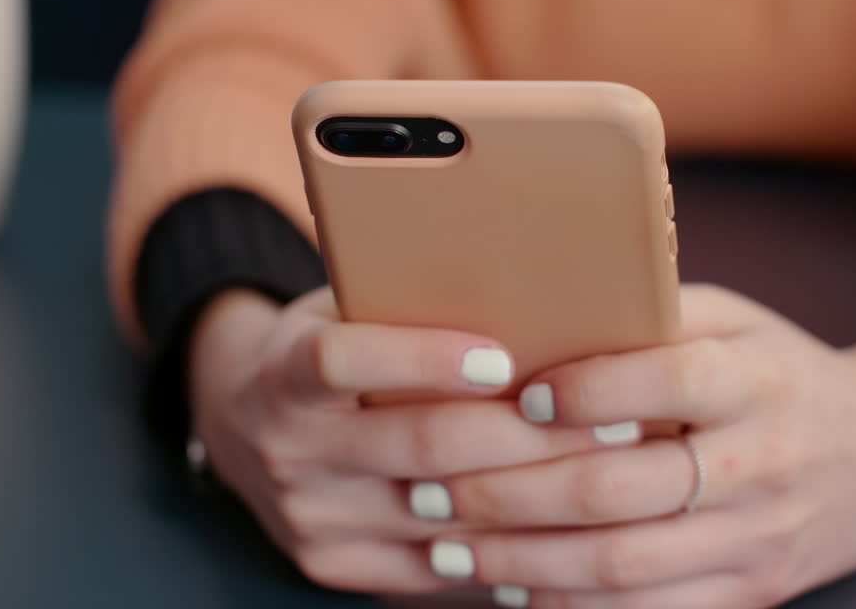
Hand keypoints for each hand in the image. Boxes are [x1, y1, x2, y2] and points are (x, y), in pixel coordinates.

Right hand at [186, 287, 636, 593]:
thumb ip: (404, 303)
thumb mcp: (343, 308)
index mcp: (281, 374)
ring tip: (612, 470)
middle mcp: (287, 453)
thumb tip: (530, 284)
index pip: (341, 362)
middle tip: (614, 418)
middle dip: (527, 434)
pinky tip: (568, 526)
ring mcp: (310, 521)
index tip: (505, 355)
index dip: (421, 358)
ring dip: (536, 496)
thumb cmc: (328, 344)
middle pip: (418, 447)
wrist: (242, 424)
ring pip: (443, 517)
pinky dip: (507, 547)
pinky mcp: (335, 567)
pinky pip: (437, 570)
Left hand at [393, 285, 855, 607]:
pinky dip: (572, 606)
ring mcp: (758, 538)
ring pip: (624, 565)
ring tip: (452, 544)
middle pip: (621, 488)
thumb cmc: (785, 372)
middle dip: (513, 493)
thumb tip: (543, 312)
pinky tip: (512, 587)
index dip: (584, 391)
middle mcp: (761, 462)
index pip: (665, 382)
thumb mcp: (738, 321)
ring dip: (524, 560)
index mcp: (755, 380)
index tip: (515, 395)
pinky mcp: (753, 591)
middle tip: (435, 487)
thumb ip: (655, 316)